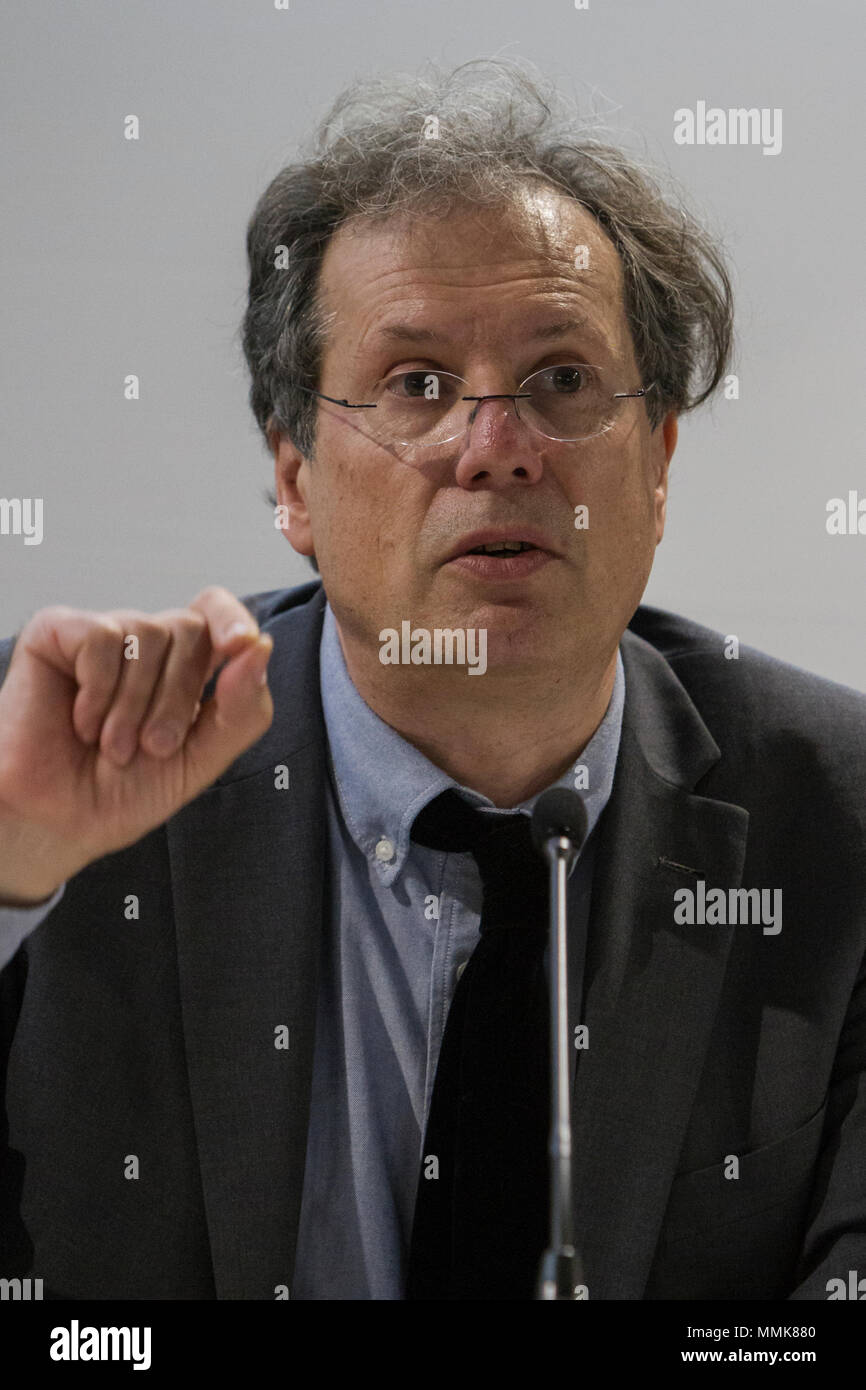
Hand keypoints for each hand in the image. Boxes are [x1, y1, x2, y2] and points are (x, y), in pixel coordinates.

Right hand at [0, 586, 273, 903]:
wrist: (57, 823)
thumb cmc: (122, 793)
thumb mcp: (201, 760)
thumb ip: (242, 710)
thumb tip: (260, 647)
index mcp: (184, 667)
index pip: (217, 613)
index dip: (233, 619)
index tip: (241, 645)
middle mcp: (145, 644)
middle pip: (191, 629)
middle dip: (178, 698)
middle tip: (151, 746)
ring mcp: (103, 635)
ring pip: (150, 633)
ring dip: (135, 705)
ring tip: (112, 744)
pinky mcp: (56, 633)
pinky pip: (103, 638)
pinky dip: (99, 689)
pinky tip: (82, 720)